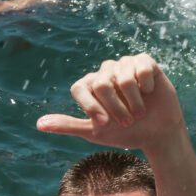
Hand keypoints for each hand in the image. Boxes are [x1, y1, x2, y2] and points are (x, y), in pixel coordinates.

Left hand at [36, 54, 184, 152]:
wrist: (156, 133)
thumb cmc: (125, 133)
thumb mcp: (94, 132)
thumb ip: (68, 125)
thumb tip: (39, 124)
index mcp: (90, 86)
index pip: (80, 88)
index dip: (92, 107)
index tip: (105, 123)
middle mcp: (105, 72)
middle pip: (102, 84)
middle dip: (116, 108)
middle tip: (127, 121)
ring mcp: (125, 65)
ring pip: (124, 78)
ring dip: (134, 102)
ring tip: (140, 111)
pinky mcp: (145, 62)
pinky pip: (142, 67)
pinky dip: (147, 86)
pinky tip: (150, 92)